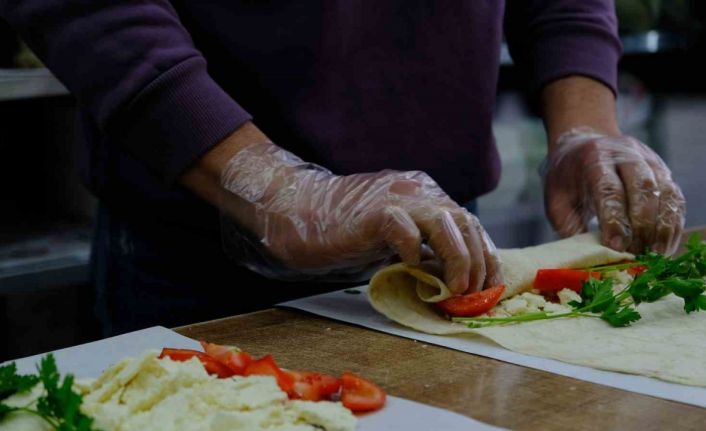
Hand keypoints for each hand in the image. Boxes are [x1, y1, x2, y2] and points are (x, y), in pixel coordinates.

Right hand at [219, 142, 500, 292]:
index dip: (486, 255)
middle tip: (474, 294)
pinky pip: (404, 228)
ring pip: (446, 221)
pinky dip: (414, 250)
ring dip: (458, 259)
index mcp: (424, 194)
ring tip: (454, 289)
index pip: (470, 222)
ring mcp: (395, 198)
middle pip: (466, 221)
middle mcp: (416, 191)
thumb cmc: (344, 231)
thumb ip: (424, 249)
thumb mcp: (395, 239)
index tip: (489, 286)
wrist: (297, 211)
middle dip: (478, 262)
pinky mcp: (373, 212)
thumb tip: (453, 279)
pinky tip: (411, 267)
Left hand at [543, 128, 685, 254]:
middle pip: (643, 189)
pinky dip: (672, 224)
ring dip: (663, 228)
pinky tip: (664, 245)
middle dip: (642, 227)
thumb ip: (569, 226)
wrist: (582, 146)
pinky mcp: (663, 171)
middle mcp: (626, 154)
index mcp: (594, 158)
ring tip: (654, 255)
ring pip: (665, 193)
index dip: (615, 220)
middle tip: (637, 255)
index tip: (617, 247)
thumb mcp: (557, 200)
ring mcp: (649, 160)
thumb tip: (589, 256)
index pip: (610, 189)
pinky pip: (675, 199)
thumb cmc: (567, 180)